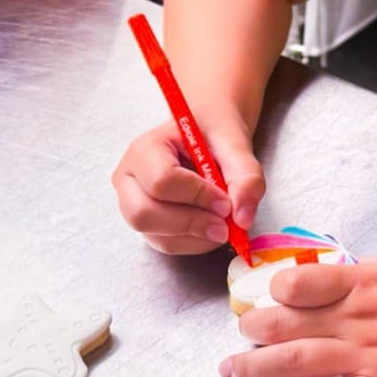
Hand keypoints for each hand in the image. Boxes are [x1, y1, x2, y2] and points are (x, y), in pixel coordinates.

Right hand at [112, 117, 264, 253]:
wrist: (208, 134)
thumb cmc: (213, 131)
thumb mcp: (235, 143)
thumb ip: (246, 176)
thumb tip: (243, 218)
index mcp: (145, 149)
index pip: (161, 181)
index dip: (197, 196)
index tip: (226, 201)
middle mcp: (130, 179)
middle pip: (144, 215)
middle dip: (191, 223)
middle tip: (225, 224)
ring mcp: (134, 204)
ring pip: (157, 237)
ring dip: (197, 237)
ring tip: (224, 223)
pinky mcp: (149, 224)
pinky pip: (168, 245)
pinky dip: (196, 243)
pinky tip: (213, 227)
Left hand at [220, 254, 376, 376]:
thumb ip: (373, 272)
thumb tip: (341, 275)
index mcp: (371, 279)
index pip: (304, 282)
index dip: (274, 290)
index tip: (263, 294)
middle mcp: (364, 317)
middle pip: (292, 322)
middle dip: (255, 328)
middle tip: (238, 332)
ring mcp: (375, 355)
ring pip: (301, 361)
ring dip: (260, 367)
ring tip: (234, 370)